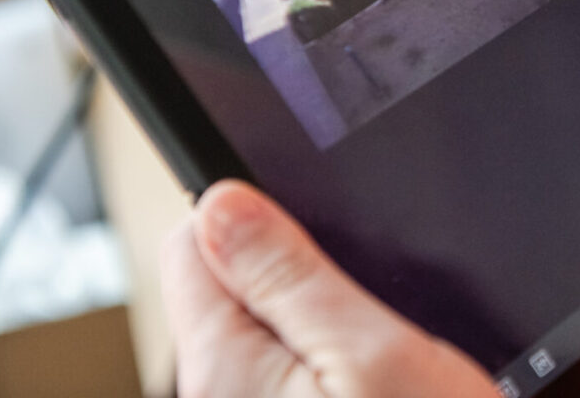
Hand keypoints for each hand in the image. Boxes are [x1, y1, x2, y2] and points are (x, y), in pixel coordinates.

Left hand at [162, 180, 492, 397]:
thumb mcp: (373, 356)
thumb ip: (289, 277)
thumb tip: (220, 200)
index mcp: (225, 366)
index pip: (192, 242)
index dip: (249, 207)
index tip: (306, 209)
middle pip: (232, 283)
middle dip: (298, 266)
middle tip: (371, 293)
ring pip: (271, 325)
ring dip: (325, 312)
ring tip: (388, 342)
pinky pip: (294, 370)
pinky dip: (336, 355)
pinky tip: (387, 378)